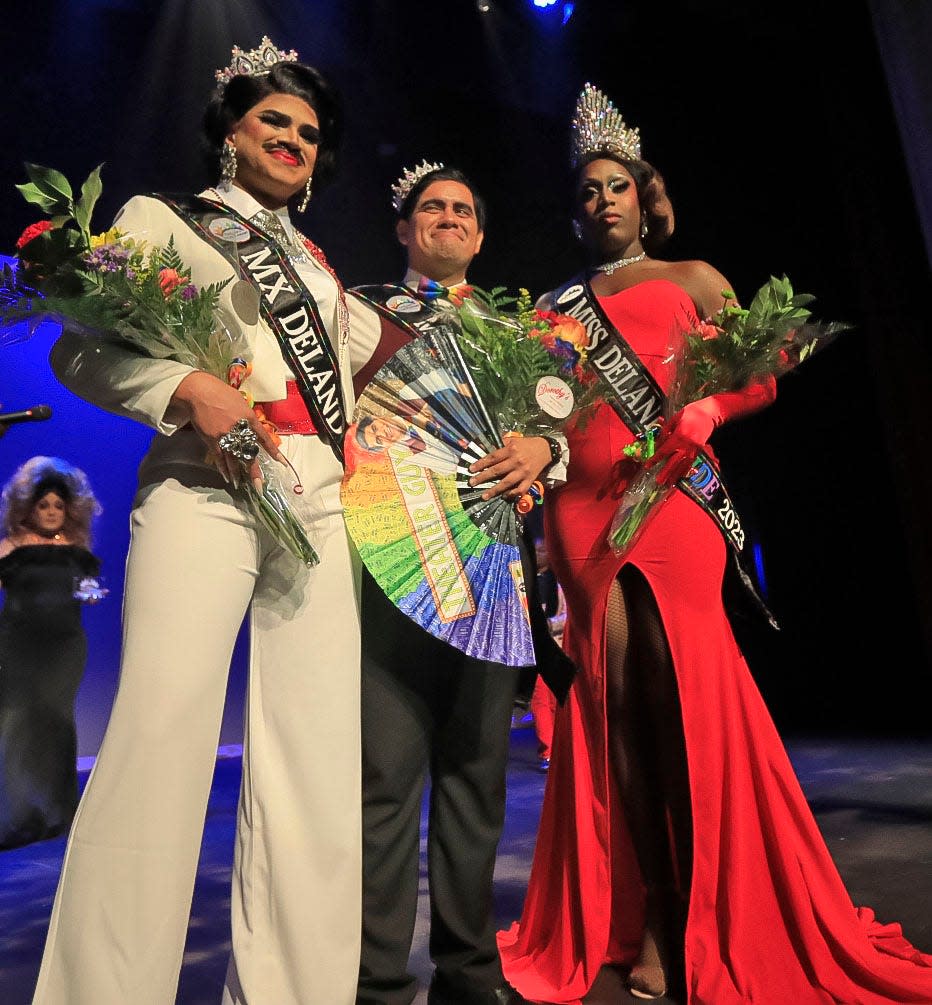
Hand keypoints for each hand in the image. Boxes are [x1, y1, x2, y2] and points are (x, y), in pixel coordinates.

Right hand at [170, 371, 283, 489]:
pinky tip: (227, 477)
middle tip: (259, 485)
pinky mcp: (212, 439)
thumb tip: (251, 428)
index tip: (281, 463)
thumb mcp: (240, 402)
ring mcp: (225, 435)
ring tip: (242, 485)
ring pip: (233, 459)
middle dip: (254, 471)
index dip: (273, 451)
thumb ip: (247, 416)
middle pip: (249, 453)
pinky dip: (223, 468)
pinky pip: (219, 457)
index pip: (264, 438)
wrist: (199, 392)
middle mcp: (239, 428)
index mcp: (249, 418)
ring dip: (237, 474)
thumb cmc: (220, 393)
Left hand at [468, 434, 551, 500]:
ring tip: (484, 496)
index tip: (471, 469)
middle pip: (497, 471)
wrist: (546, 449)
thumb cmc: (527, 444)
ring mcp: (523, 472)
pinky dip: (513, 494)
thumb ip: (501, 443)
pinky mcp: (530, 479)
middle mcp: (516, 461)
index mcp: (511, 449)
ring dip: (494, 490)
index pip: (493, 457)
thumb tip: (486, 446)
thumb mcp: (514, 440)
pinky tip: (504, 496)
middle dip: (483, 477)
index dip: (481, 463)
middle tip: (472, 483)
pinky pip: (521, 489)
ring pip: (507, 482)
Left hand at [647, 397, 721, 485]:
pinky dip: (685, 470)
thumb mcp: (674, 419)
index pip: (664, 451)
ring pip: (683, 465)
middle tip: (659, 481)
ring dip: (675, 475)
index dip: (655, 459)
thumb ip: (665, 431)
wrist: (709, 413)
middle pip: (674, 461)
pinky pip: (690, 463)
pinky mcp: (699, 450)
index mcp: (678, 436)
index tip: (647, 465)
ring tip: (669, 484)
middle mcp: (686, 445)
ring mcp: (694, 448)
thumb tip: (656, 442)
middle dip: (666, 472)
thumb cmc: (690, 413)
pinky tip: (680, 476)